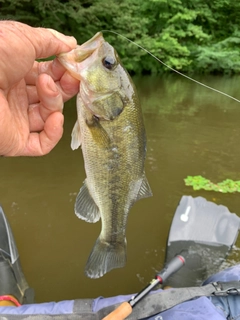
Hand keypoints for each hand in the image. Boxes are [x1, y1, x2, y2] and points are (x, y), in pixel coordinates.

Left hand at [0, 21, 78, 155]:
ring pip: (48, 117)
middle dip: (65, 86)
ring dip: (55, 102)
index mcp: (14, 73)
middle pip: (50, 97)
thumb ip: (50, 40)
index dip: (62, 70)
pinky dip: (54, 133)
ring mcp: (16, 120)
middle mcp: (15, 97)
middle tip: (73, 77)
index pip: (47, 76)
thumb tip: (71, 44)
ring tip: (46, 85)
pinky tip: (55, 118)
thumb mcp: (24, 38)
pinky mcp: (16, 141)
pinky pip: (42, 144)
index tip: (75, 64)